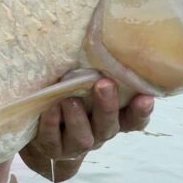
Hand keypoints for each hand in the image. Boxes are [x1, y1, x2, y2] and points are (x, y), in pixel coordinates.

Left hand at [19, 78, 153, 182]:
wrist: (35, 122)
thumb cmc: (67, 90)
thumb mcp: (83, 79)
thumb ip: (96, 67)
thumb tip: (100, 35)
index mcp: (112, 117)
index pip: (134, 119)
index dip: (141, 111)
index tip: (146, 97)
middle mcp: (97, 133)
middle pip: (109, 126)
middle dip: (107, 106)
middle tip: (104, 84)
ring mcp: (75, 144)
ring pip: (83, 138)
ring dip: (78, 118)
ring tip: (70, 99)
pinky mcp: (51, 147)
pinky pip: (52, 140)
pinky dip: (51, 124)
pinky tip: (50, 108)